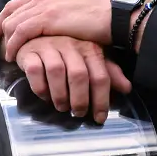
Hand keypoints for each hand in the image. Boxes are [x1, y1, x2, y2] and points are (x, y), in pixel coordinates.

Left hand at [0, 0, 114, 61]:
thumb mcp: (74, 9)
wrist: (113, 16)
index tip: (0, 31)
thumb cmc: (100, 16)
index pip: (17, 3)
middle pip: (10, 11)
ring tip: (8, 54)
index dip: (5, 17)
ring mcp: (43, 6)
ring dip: (6, 40)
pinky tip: (14, 55)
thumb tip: (53, 24)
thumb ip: (59, 12)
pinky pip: (20, 33)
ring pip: (12, 22)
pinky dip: (14, 45)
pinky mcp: (46, 18)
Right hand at [16, 36, 132, 123]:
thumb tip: (127, 88)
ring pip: (57, 71)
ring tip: (62, 107)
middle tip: (78, 113)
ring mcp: (49, 46)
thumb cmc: (65, 52)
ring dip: (60, 95)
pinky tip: (44, 96)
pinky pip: (35, 71)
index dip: (101, 99)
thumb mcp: (89, 59)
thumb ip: (107, 72)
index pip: (100, 76)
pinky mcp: (29, 52)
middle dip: (80, 99)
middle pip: (79, 75)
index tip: (99, 117)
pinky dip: (40, 87)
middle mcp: (70, 45)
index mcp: (89, 48)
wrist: (33, 37)